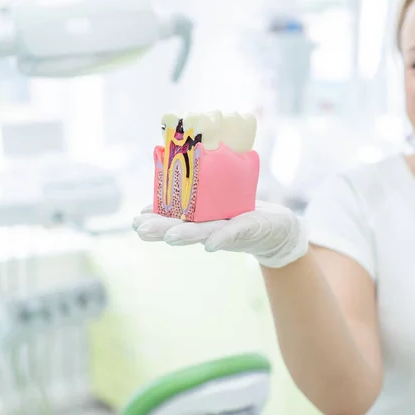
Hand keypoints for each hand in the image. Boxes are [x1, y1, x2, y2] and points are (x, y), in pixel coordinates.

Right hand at [132, 201, 307, 267]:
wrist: (278, 230)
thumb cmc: (247, 212)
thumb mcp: (225, 198)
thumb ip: (204, 190)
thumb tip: (179, 169)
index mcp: (205, 220)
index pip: (177, 219)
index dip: (157, 220)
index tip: (136, 220)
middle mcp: (214, 228)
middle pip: (186, 229)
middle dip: (163, 230)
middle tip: (141, 230)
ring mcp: (231, 231)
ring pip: (206, 233)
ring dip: (187, 235)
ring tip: (168, 236)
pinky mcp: (250, 229)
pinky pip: (235, 233)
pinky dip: (222, 239)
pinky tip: (210, 245)